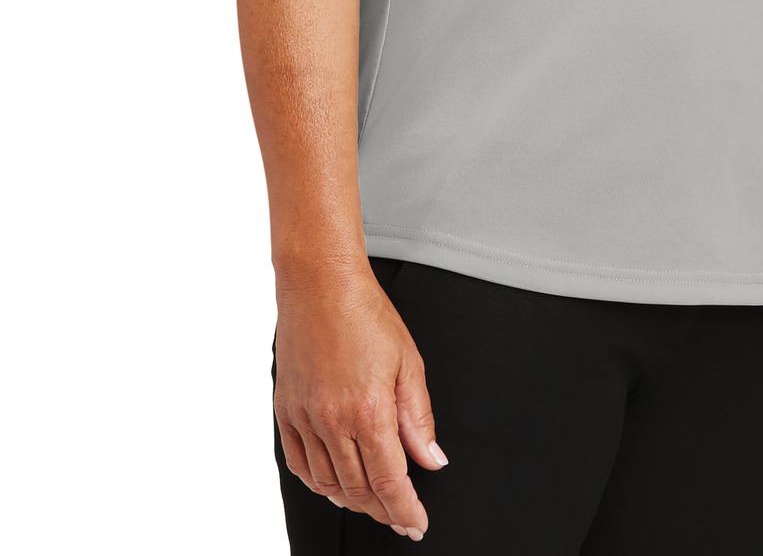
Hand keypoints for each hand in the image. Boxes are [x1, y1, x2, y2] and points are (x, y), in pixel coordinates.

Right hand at [273, 265, 449, 539]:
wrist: (320, 283)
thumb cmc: (366, 313)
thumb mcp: (408, 362)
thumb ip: (419, 418)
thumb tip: (431, 460)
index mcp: (369, 409)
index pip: (390, 480)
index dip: (405, 509)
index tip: (416, 523)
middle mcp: (333, 420)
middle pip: (358, 489)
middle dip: (382, 510)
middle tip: (399, 515)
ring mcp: (305, 417)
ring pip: (327, 483)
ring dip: (352, 501)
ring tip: (371, 503)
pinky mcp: (285, 410)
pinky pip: (299, 463)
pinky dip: (317, 483)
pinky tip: (333, 484)